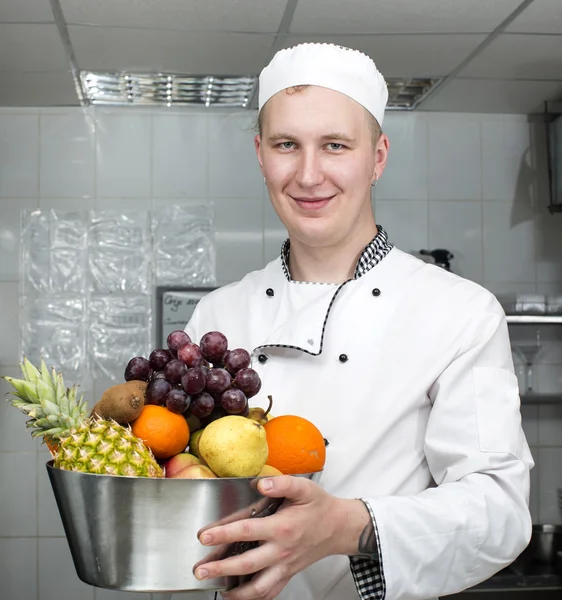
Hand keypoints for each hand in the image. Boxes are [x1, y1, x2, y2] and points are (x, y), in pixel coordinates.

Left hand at [192, 475, 361, 599]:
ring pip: (258, 587)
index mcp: (282, 527)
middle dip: (220, 568)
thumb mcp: (304, 488)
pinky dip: (253, 598)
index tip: (204, 536)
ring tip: (215, 588)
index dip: (223, 534)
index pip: (247, 532)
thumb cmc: (319, 506)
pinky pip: (270, 593)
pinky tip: (237, 596)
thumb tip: (260, 484)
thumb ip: (281, 483)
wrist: (339, 527)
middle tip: (200, 570)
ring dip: (235, 592)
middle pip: (246, 564)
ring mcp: (285, 566)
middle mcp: (282, 550)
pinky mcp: (287, 574)